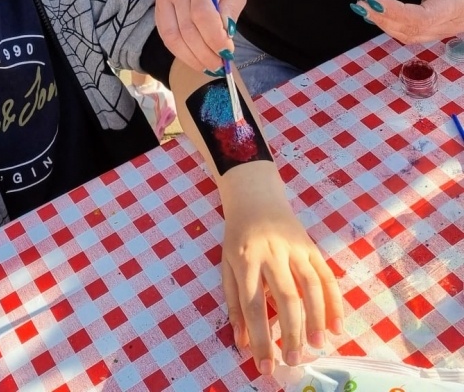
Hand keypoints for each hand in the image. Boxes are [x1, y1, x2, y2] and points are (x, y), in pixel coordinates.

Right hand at [155, 0, 245, 70]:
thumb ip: (231, 8)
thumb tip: (226, 34)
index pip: (203, 13)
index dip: (214, 37)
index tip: (228, 51)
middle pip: (188, 28)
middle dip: (206, 52)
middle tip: (221, 65)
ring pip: (173, 36)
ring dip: (192, 57)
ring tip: (209, 66)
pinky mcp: (158, 8)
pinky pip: (166, 36)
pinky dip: (180, 53)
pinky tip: (195, 59)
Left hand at [221, 175, 342, 373]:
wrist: (255, 196)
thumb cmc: (238, 237)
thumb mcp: (226, 266)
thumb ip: (234, 305)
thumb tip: (242, 344)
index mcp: (245, 259)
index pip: (252, 305)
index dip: (259, 338)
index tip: (265, 367)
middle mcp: (271, 252)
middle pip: (285, 297)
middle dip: (291, 333)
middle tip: (294, 361)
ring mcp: (294, 247)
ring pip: (310, 285)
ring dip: (317, 318)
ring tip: (317, 346)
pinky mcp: (311, 245)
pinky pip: (326, 275)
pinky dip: (334, 301)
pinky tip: (337, 325)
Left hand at [355, 0, 463, 42]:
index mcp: (455, 5)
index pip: (420, 18)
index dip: (392, 12)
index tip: (370, 0)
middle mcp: (454, 24)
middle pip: (413, 31)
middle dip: (383, 18)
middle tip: (361, 1)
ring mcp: (450, 29)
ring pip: (413, 35)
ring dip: (387, 23)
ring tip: (367, 5)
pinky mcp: (444, 27)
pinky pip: (418, 32)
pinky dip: (397, 23)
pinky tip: (382, 11)